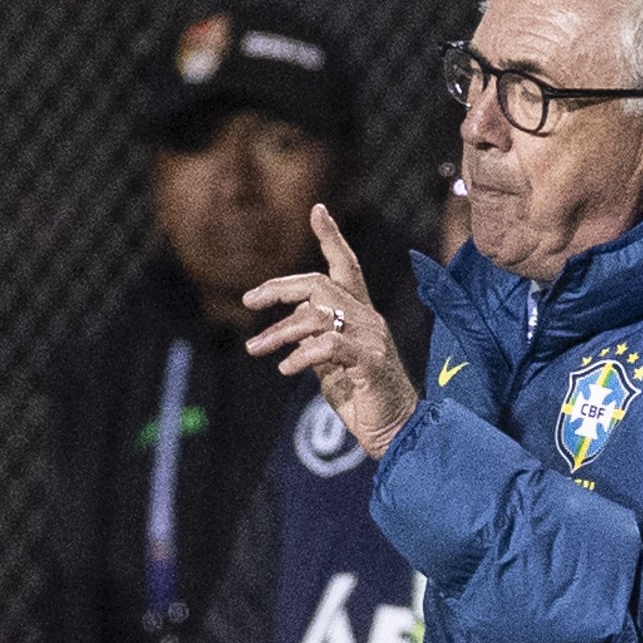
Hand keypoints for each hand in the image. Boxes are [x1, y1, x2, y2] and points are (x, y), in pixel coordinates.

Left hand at [242, 204, 419, 457]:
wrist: (394, 431)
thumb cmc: (361, 399)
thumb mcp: (330, 365)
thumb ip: (314, 341)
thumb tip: (289, 328)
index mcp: (360, 314)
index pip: (346, 265)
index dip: (332, 237)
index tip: (317, 210)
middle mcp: (368, 318)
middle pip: (320, 284)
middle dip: (279, 288)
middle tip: (248, 302)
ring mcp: (371, 337)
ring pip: (315, 315)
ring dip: (279, 332)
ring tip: (256, 349)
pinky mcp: (371, 360)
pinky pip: (328, 345)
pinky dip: (301, 355)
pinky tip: (286, 369)